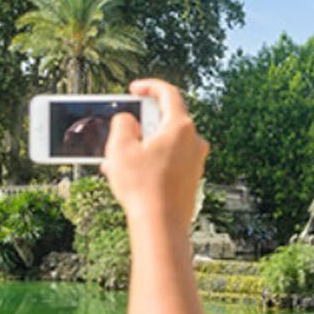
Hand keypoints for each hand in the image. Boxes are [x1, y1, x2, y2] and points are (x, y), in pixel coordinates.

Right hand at [101, 79, 207, 226]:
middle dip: (140, 124)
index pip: (168, 93)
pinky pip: (170, 161)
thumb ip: (122, 123)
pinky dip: (151, 161)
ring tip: (118, 159)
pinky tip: (131, 175)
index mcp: (181, 127)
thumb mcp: (120, 148)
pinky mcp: (192, 178)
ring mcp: (196, 161)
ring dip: (142, 146)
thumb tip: (128, 120)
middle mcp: (195, 141)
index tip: (134, 89)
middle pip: (165, 120)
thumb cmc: (143, 187)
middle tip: (121, 130)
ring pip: (165, 143)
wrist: (161, 226)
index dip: (148, 86)